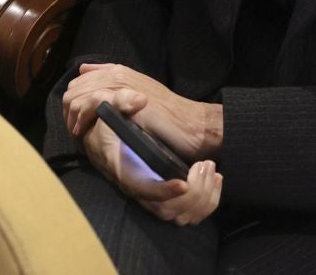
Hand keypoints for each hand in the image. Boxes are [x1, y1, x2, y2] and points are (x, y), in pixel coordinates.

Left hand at [62, 63, 222, 161]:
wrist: (190, 125)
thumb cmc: (168, 115)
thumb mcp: (138, 93)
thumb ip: (112, 80)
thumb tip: (84, 70)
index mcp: (117, 72)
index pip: (78, 84)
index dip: (74, 107)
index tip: (78, 127)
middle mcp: (115, 74)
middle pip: (73, 91)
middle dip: (70, 115)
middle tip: (78, 136)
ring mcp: (119, 85)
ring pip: (78, 98)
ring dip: (74, 121)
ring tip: (81, 140)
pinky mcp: (122, 99)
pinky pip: (91, 105)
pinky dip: (84, 122)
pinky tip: (87, 136)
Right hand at [75, 88, 222, 224]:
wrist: (100, 136)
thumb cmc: (106, 121)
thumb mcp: (106, 104)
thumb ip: (121, 100)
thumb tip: (140, 100)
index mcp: (122, 168)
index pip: (141, 189)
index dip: (162, 191)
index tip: (184, 183)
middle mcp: (135, 188)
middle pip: (166, 209)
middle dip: (193, 193)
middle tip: (205, 164)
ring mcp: (149, 195)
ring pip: (179, 215)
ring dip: (202, 198)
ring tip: (213, 171)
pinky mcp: (162, 196)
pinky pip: (186, 212)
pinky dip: (206, 202)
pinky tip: (215, 180)